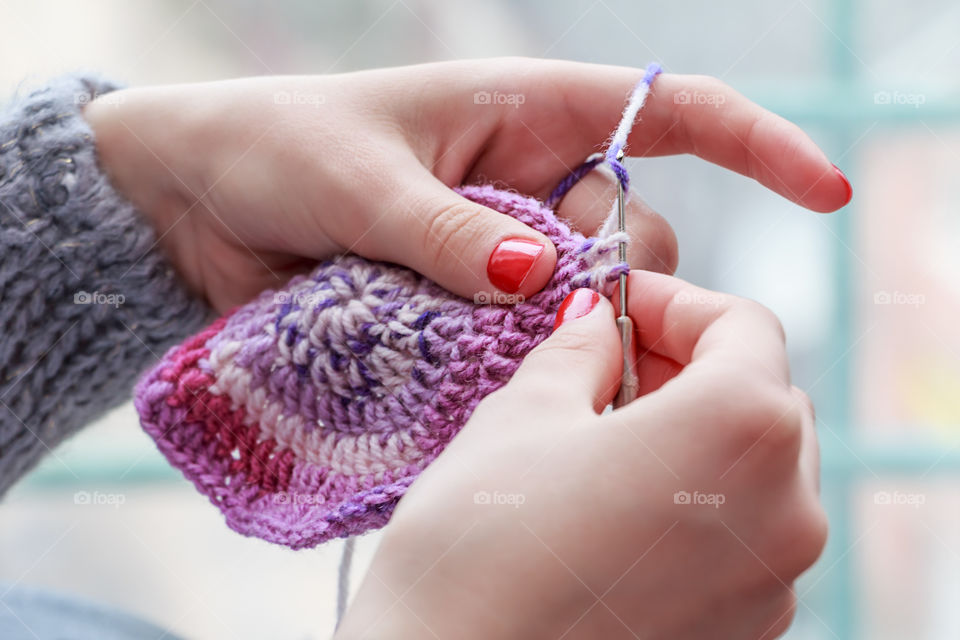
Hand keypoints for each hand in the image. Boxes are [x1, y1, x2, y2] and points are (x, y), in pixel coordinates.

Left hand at [82, 59, 849, 311]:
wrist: (195, 200)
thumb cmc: (272, 149)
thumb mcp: (357, 179)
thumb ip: (450, 232)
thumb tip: (543, 278)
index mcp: (525, 112)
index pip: (668, 112)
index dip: (756, 145)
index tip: (825, 188)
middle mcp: (529, 180)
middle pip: (636, 233)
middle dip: (617, 278)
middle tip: (533, 306)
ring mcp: (499, 248)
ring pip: (585, 298)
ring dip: (560, 330)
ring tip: (477, 339)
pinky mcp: (463, 303)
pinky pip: (522, 339)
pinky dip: (519, 364)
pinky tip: (482, 378)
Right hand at [336, 272, 826, 638]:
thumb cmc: (477, 551)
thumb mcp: (523, 415)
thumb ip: (580, 351)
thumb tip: (598, 322)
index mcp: (739, 431)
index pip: (743, 327)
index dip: (675, 302)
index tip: (619, 304)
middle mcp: (784, 512)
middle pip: (763, 395)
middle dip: (690, 365)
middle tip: (610, 361)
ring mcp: (770, 584)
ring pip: (759, 469)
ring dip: (696, 431)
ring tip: (608, 431)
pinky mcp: (742, 631)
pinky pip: (741, 533)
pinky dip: (699, 496)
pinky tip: (620, 500)